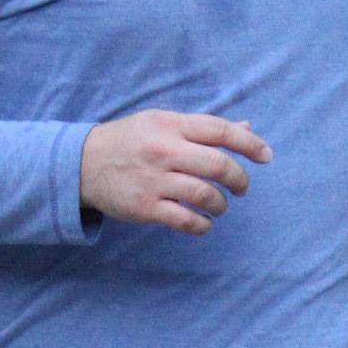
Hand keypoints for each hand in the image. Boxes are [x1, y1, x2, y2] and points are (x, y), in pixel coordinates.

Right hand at [79, 108, 270, 233]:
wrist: (82, 163)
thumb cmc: (130, 140)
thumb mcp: (162, 123)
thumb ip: (202, 127)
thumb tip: (247, 127)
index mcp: (171, 125)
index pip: (220, 130)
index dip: (249, 143)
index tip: (266, 155)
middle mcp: (164, 151)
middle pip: (219, 165)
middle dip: (240, 179)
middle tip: (242, 187)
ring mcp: (155, 180)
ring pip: (205, 195)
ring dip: (222, 203)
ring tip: (220, 205)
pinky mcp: (145, 207)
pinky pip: (185, 220)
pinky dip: (203, 224)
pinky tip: (204, 222)